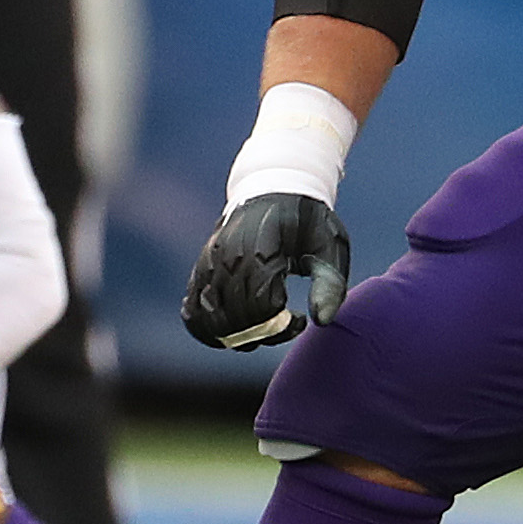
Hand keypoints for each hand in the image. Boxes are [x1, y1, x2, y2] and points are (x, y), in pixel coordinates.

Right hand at [182, 190, 349, 349]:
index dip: (281, 326)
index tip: (298, 319)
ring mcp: (209, 264)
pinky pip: (191, 311)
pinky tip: (236, 325)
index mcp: (262, 251)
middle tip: (284, 323)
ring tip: (262, 326)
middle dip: (262, 334)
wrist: (274, 186)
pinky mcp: (200, 270)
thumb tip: (321, 321)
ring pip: (209, 321)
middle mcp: (228, 258)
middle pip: (234, 319)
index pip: (261, 308)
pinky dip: (208, 329)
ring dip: (237, 336)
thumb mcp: (330, 246)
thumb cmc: (307, 220)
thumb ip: (330, 284)